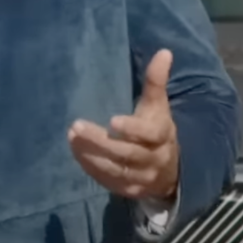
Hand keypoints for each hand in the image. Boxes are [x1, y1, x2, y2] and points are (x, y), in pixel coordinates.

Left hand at [68, 49, 180, 201]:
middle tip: (76, 126)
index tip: (112, 121)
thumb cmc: (157, 129)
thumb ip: (156, 81)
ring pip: (115, 169)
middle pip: (126, 153)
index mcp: (162, 135)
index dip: (132, 129)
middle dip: (100, 141)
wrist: (170, 171)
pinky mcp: (129, 191)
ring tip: (72, 138)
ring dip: (91, 155)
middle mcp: (154, 158)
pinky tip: (77, 152)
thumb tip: (164, 51)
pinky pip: (108, 181)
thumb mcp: (158, 106)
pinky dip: (92, 167)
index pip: (149, 133)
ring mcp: (141, 177)